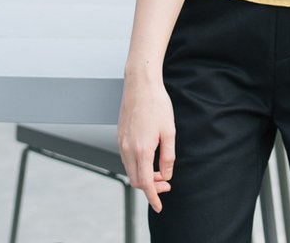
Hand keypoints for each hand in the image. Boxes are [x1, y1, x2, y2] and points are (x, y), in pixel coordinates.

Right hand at [118, 75, 174, 212]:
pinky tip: (148, 159)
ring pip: (130, 170)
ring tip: (159, 171)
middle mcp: (127, 148)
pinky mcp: (119, 136)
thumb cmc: (156, 104)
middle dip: (151, 186)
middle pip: (136, 180)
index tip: (159, 206)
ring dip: (143, 176)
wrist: (140, 84)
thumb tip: (166, 174)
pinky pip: (126, 159)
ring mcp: (121, 142)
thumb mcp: (169, 131)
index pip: (144, 183)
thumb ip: (168, 156)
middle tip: (166, 183)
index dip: (153, 197)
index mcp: (141, 149)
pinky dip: (136, 166)